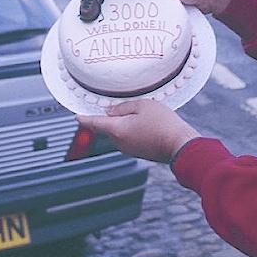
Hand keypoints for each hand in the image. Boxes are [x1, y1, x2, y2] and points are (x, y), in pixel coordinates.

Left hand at [76, 99, 199, 162]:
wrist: (180, 145)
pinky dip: (131, 129)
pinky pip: (129, 137)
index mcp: (117, 129)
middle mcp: (119, 142)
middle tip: (112, 105)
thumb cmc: (163, 124)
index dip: (83, 118)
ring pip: (119, 132)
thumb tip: (110, 112)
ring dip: (122, 123)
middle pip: (107, 127)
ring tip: (137, 112)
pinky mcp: (139, 152)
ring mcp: (129, 149)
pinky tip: (144, 122)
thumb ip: (123, 107)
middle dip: (107, 117)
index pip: (94, 123)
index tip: (76, 115)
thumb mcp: (143, 106)